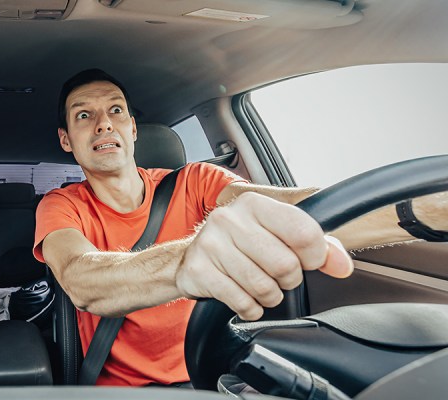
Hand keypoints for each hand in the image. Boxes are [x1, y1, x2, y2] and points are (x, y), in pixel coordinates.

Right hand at [176, 192, 353, 320]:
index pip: (303, 232)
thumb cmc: (240, 245)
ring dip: (270, 297)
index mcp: (254, 203)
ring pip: (263, 287)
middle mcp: (229, 219)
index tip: (309, 261)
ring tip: (262, 288)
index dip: (316, 256)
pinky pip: (241, 302)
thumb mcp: (276, 234)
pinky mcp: (199, 270)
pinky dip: (251, 308)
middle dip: (289, 280)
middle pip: (285, 265)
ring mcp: (211, 244)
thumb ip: (316, 246)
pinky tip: (246, 298)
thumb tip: (342, 265)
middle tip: (279, 277)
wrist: (191, 257)